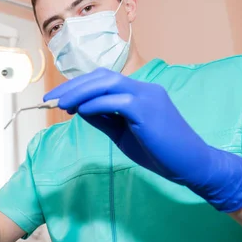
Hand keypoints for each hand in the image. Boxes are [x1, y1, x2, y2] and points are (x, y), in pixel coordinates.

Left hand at [44, 68, 241, 211]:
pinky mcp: (149, 110)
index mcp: (139, 92)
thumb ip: (103, 119)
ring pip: (108, 82)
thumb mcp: (122, 133)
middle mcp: (144, 88)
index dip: (78, 85)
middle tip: (51, 98)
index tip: (57, 98)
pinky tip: (81, 111)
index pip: (103, 79)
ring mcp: (148, 96)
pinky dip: (96, 104)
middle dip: (73, 85)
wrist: (191, 165)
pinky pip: (117, 101)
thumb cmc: (159, 151)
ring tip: (61, 103)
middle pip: (102, 76)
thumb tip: (78, 108)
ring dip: (80, 91)